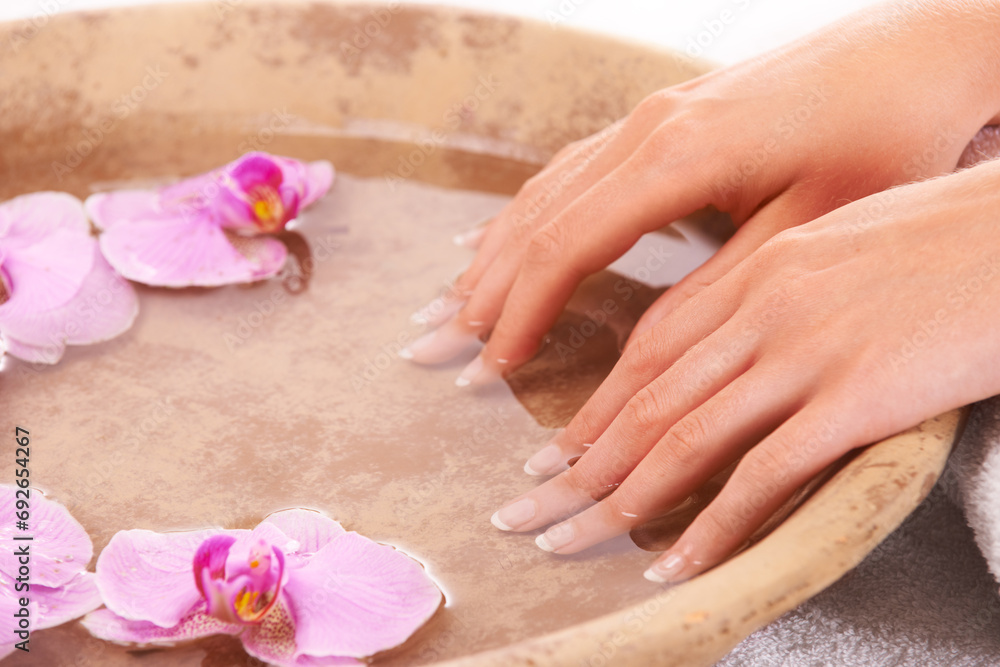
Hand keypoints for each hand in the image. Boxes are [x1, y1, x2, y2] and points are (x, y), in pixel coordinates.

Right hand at [401, 0, 999, 382]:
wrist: (923, 49)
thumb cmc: (886, 139)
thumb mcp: (810, 229)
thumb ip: (718, 287)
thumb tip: (640, 353)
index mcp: (678, 156)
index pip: (566, 244)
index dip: (520, 311)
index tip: (491, 367)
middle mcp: (646, 128)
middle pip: (537, 215)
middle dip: (485, 288)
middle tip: (439, 349)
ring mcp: (650, 116)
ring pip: (546, 189)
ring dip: (497, 252)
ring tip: (454, 307)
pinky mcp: (663, 117)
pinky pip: (572, 170)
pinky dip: (529, 215)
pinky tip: (506, 238)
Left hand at [490, 159, 999, 581]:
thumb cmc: (945, 235)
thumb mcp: (839, 246)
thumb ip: (773, 293)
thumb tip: (728, 347)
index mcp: (756, 269)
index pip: (648, 350)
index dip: (594, 409)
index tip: (552, 453)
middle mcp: (765, 307)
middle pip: (647, 400)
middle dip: (579, 466)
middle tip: (527, 512)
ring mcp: (806, 349)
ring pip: (687, 437)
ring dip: (623, 499)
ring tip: (576, 540)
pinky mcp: (856, 396)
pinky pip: (764, 474)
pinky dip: (713, 525)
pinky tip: (677, 564)